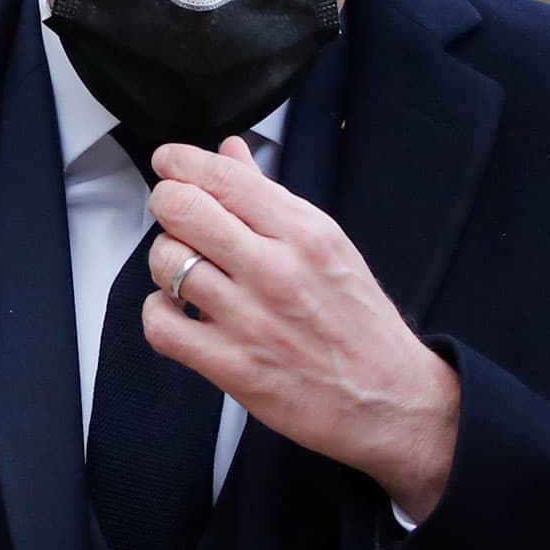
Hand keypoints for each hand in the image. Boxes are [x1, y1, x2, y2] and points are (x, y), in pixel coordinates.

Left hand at [142, 137, 461, 521]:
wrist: (390, 397)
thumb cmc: (358, 320)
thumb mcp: (327, 243)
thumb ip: (270, 196)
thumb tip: (230, 151)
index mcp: (303, 231)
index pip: (222, 177)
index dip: (180, 162)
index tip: (168, 162)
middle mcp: (275, 269)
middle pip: (183, 210)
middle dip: (165, 204)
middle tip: (172, 214)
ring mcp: (250, 319)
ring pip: (167, 263)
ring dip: (164, 261)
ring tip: (184, 269)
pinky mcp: (233, 366)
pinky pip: (161, 325)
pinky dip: (159, 313)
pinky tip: (179, 311)